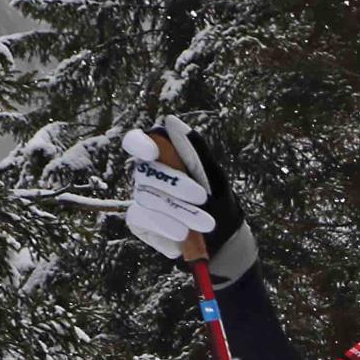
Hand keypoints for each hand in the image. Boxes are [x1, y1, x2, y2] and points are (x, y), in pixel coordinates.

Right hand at [121, 117, 257, 284]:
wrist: (223, 238)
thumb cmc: (216, 199)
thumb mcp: (213, 174)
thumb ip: (194, 148)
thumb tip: (170, 120)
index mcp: (161, 157)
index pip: (136, 142)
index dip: (138, 144)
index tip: (152, 152)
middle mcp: (146, 176)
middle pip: (146, 172)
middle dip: (177, 185)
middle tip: (203, 198)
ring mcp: (141, 199)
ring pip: (147, 198)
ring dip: (179, 211)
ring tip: (206, 224)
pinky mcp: (139, 223)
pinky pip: (142, 220)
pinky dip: (165, 227)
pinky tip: (183, 235)